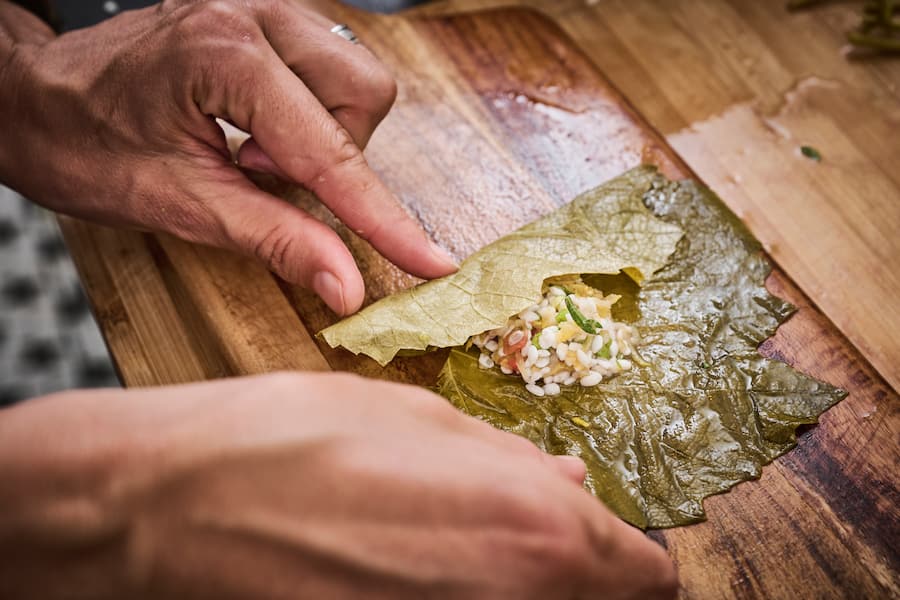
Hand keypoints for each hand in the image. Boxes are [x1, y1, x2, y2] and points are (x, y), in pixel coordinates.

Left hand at [0, 0, 456, 314]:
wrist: (33, 95)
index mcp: (227, 58)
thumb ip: (276, 240)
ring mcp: (262, 7)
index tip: (431, 259)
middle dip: (335, 156)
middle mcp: (255, 15)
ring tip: (254, 153)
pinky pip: (330, 67)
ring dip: (323, 135)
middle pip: (364, 96)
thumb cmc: (83, 142)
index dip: (384, 219)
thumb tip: (347, 284)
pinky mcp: (264, 16)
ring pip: (356, 79)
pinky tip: (258, 130)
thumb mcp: (180, 204)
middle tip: (261, 175)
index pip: (332, 154)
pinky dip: (310, 115)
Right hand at [0, 373, 676, 598]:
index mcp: (533, 526)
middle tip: (536, 546)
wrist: (173, 510)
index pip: (646, 575)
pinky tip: (422, 576)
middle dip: (585, 578)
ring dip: (530, 591)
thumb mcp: (418, 418)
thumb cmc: (292, 442)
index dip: (631, 553)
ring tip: (465, 552)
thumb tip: (568, 478)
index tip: (609, 542)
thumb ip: (510, 459)